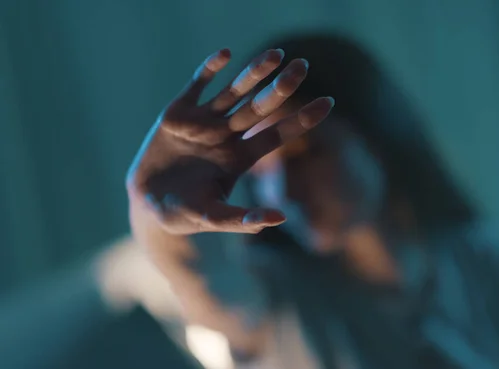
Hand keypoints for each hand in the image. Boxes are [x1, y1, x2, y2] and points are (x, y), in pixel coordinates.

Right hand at [126, 48, 333, 234]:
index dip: (301, 120)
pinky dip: (209, 69)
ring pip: (234, 92)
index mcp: (240, 158)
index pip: (277, 135)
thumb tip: (281, 218)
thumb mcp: (213, 217)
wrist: (146, 202)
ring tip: (276, 54)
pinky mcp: (177, 112)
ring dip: (253, 73)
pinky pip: (197, 85)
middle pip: (260, 108)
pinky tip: (225, 54)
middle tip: (304, 66)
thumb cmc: (183, 213)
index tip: (329, 102)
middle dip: (281, 88)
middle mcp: (227, 135)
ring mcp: (203, 121)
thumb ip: (242, 219)